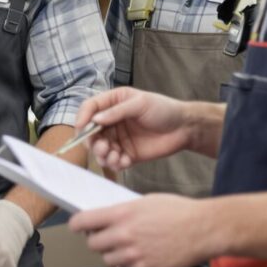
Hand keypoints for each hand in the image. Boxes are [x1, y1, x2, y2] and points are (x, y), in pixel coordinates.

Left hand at [69, 194, 221, 266]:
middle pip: (92, 244)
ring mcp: (134, 257)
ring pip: (108, 260)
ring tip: (134, 246)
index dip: (77, 224)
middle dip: (99, 240)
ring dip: (116, 255)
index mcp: (122, 215)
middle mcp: (124, 237)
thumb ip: (122, 212)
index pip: (82, 222)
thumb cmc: (181, 212)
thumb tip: (105, 218)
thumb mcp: (146, 201)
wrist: (204, 230)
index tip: (78, 226)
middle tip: (111, 237)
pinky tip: (148, 256)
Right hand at [76, 88, 197, 173]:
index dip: (82, 118)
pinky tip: (125, 162)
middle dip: (93, 142)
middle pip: (91, 133)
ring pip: (100, 150)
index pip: (89, 108)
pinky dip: (116, 164)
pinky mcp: (127, 154)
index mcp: (113, 103)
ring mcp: (119, 138)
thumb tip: (96, 120)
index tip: (82, 129)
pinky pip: (114, 161)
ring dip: (103, 155)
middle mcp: (112, 121)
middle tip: (102, 147)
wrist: (185, 128)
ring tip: (114, 156)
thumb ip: (117, 112)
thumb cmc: (164, 109)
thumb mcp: (140, 104)